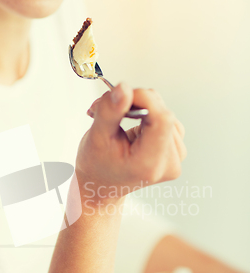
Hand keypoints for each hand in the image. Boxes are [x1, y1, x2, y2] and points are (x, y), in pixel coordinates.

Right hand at [75, 82, 186, 204]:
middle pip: (163, 114)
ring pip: (164, 114)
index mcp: (149, 164)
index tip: (121, 94)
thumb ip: (110, 111)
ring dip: (140, 108)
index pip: (162, 119)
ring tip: (118, 120)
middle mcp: (169, 164)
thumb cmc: (97, 165)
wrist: (103, 185)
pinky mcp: (176, 151)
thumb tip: (123, 88)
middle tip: (108, 108)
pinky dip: (148, 116)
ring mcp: (175, 159)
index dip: (145, 99)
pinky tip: (133, 126)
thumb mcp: (97, 137)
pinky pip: (167, 121)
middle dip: (136, 103)